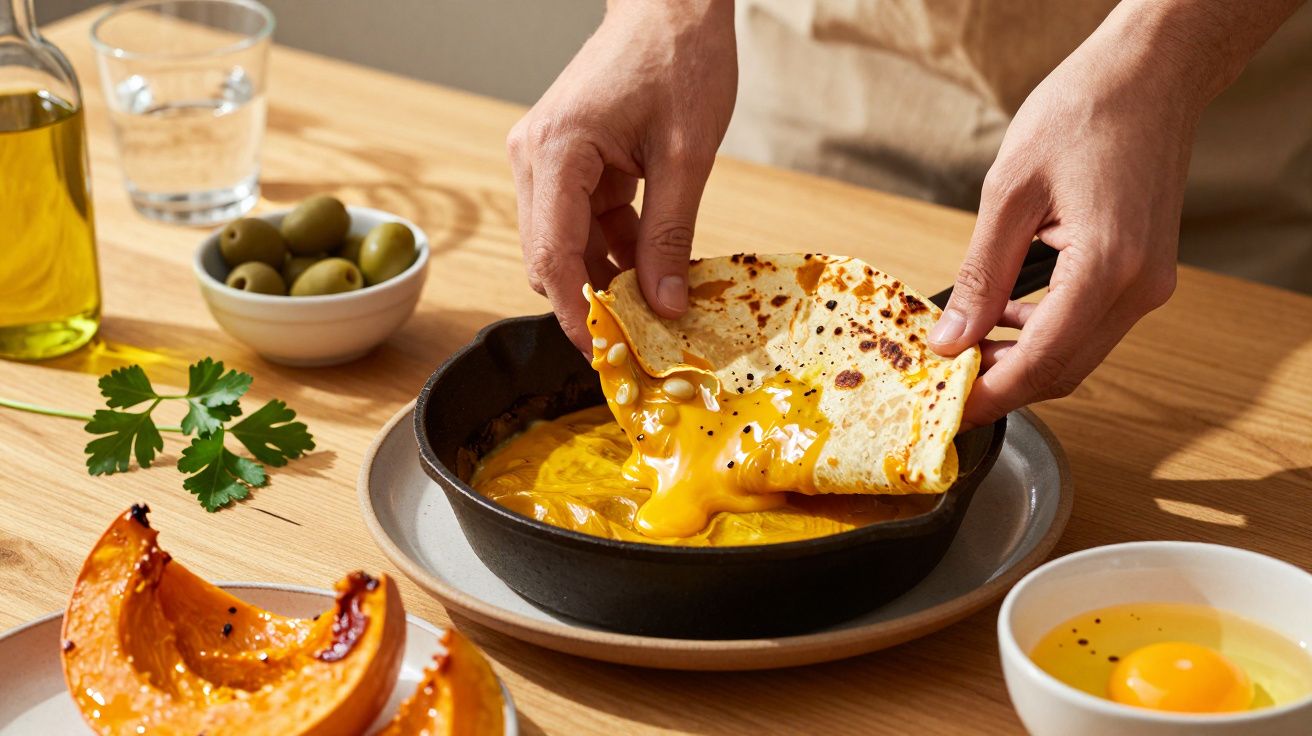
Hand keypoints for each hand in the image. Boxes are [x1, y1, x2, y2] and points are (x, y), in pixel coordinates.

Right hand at [506, 0, 736, 351]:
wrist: (670, 4)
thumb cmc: (679, 59)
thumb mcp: (686, 155)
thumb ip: (670, 235)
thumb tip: (663, 305)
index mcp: (556, 151)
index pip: (551, 257)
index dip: (576, 314)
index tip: (606, 355)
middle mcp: (534, 157)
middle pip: (549, 259)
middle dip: (592, 302)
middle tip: (641, 338)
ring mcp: (545, 159)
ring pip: (564, 246)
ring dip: (606, 277)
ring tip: (656, 304)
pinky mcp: (564, 161)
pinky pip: (581, 224)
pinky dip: (613, 250)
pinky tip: (652, 266)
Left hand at [927, 8, 1198, 428]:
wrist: (1149, 77)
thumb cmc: (1082, 114)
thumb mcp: (1008, 192)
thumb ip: (980, 275)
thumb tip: (950, 338)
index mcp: (1106, 266)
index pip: (1041, 361)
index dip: (989, 394)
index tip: (946, 408)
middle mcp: (1138, 288)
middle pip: (1063, 371)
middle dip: (1001, 384)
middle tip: (944, 379)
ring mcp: (1148, 285)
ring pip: (1078, 355)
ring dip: (1021, 360)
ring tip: (964, 344)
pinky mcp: (1145, 276)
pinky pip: (1091, 328)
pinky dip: (1045, 334)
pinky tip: (1003, 316)